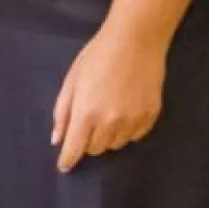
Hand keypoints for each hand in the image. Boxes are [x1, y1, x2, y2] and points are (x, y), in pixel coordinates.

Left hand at [51, 22, 166, 171]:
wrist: (136, 41)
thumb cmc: (97, 56)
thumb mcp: (72, 80)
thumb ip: (63, 112)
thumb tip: (58, 140)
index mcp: (87, 113)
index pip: (75, 148)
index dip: (68, 160)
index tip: (64, 167)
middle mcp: (110, 123)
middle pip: (95, 149)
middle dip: (87, 140)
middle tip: (89, 120)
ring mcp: (133, 121)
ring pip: (115, 145)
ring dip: (107, 136)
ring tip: (108, 110)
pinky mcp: (150, 117)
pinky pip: (134, 136)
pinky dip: (126, 130)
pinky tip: (125, 109)